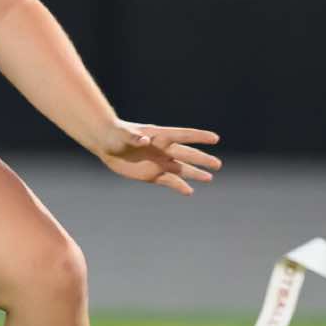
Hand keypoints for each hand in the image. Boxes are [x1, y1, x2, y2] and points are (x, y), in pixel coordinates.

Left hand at [93, 120, 220, 194]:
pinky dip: (178, 186)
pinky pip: (169, 181)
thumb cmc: (115, 134)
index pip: (183, 135)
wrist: (106, 143)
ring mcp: (159, 162)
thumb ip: (134, 137)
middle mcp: (163, 149)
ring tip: (210, 178)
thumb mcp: (123, 134)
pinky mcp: (152, 174)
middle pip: (187, 154)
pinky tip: (189, 191)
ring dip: (195, 174)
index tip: (215, 138)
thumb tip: (145, 139)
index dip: (199, 136)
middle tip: (218, 165)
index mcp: (160, 135)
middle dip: (202, 159)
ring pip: (181, 169)